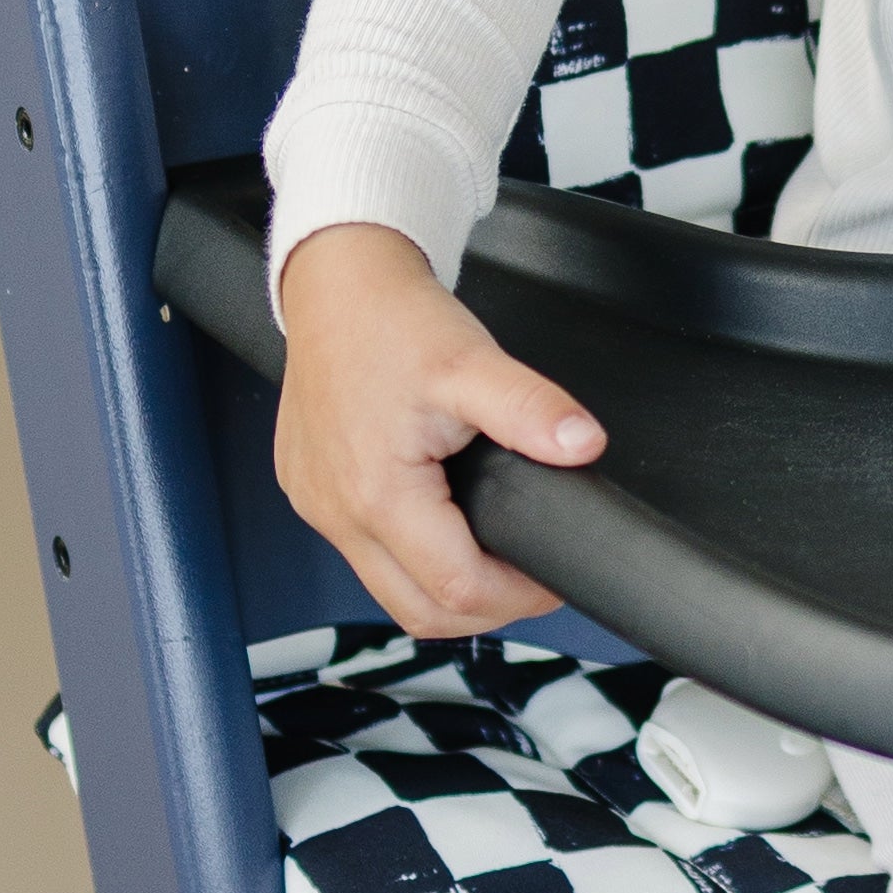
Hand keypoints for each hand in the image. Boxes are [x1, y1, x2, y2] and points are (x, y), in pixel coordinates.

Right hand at [272, 221, 606, 633]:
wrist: (336, 280)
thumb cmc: (392, 319)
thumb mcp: (472, 361)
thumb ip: (530, 409)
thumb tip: (582, 445)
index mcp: (377, 494)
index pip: (457, 590)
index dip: (517, 595)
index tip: (551, 574)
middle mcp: (337, 513)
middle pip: (420, 611)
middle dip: (485, 607)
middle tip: (528, 577)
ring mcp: (317, 507)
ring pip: (388, 590)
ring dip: (443, 586)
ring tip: (491, 553)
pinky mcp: (310, 493)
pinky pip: (363, 554)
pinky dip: (409, 557)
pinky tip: (440, 525)